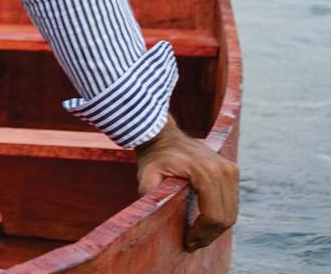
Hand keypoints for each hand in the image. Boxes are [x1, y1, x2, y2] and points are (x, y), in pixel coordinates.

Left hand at [135, 114, 238, 249]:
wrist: (163, 135)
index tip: (188, 243)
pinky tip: (205, 224)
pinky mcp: (232, 170)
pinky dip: (220, 216)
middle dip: (209, 235)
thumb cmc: (153, 156)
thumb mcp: (146, 174)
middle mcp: (224, 169)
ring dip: (216, 229)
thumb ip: (149, 195)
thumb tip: (150, 218)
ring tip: (198, 237)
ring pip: (231, 212)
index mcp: (206, 172)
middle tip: (192, 244)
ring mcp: (231, 168)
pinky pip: (231, 202)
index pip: (213, 216)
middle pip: (226, 217)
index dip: (202, 234)